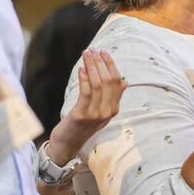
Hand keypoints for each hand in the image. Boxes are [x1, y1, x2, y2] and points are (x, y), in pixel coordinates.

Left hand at [48, 49, 126, 165]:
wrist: (68, 144)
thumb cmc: (83, 124)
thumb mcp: (101, 110)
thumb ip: (113, 96)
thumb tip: (125, 81)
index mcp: (114, 108)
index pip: (117, 82)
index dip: (111, 65)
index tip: (104, 52)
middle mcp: (108, 111)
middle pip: (108, 81)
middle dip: (100, 62)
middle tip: (93, 50)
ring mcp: (96, 114)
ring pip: (98, 84)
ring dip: (91, 67)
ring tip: (86, 55)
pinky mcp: (82, 115)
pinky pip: (86, 93)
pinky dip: (84, 79)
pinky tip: (81, 69)